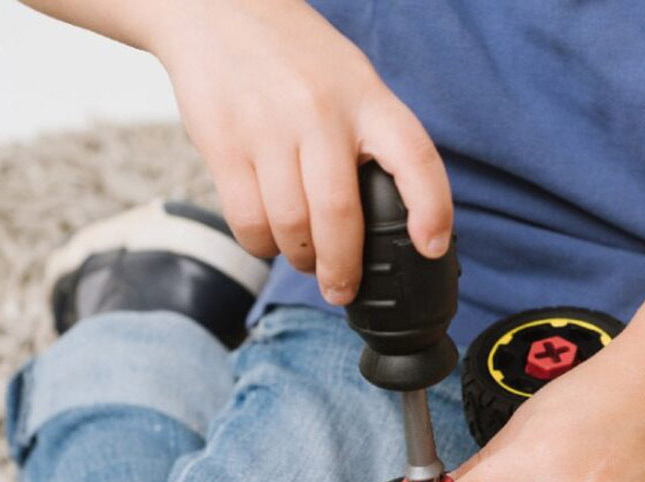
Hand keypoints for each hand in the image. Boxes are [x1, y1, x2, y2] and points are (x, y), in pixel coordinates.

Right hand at [151, 0, 451, 304]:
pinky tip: (270, 239)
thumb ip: (373, 141)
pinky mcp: (224, 145)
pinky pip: (248, 223)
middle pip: (339, 215)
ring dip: (300, 259)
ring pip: (291, 228)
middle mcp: (320, 112)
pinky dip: (262, 246)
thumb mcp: (351, 83)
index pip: (415, 156)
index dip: (430, 209)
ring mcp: (269, 129)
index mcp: (366, 98)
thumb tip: (397, 220)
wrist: (214, 10)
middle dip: (343, 269)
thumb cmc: (293, 59)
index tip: (430, 247)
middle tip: (342, 290)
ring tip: (304, 258)